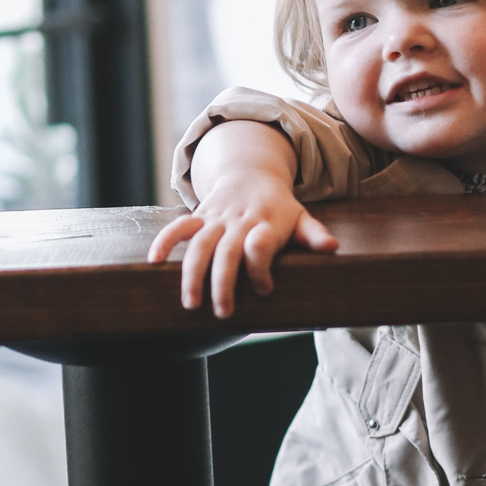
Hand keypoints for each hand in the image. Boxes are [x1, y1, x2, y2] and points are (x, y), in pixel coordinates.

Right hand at [148, 166, 337, 317]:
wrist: (251, 172)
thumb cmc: (279, 207)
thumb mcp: (301, 217)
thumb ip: (314, 234)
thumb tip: (332, 248)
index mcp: (267, 223)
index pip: (261, 245)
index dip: (260, 266)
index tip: (264, 289)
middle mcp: (241, 220)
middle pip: (228, 251)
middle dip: (223, 282)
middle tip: (223, 312)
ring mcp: (217, 218)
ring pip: (200, 244)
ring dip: (192, 273)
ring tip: (190, 303)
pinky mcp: (199, 216)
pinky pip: (178, 226)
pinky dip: (164, 241)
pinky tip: (154, 262)